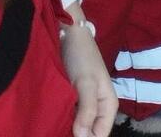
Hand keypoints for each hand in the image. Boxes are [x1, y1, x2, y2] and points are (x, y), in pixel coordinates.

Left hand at [60, 17, 117, 136]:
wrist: (69, 34)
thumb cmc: (81, 57)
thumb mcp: (86, 83)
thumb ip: (87, 110)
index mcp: (108, 107)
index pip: (99, 136)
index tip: (69, 134)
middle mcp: (99, 110)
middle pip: (89, 133)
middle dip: (75, 135)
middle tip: (57, 130)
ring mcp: (85, 106)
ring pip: (78, 128)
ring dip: (67, 129)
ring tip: (54, 125)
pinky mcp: (73, 101)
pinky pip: (70, 119)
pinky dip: (62, 122)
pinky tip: (52, 121)